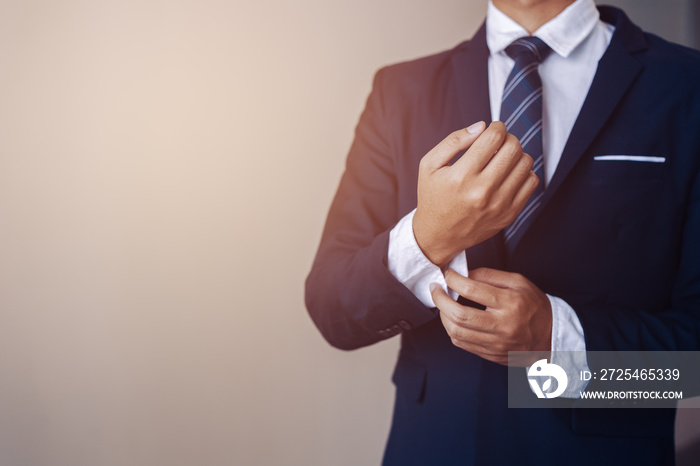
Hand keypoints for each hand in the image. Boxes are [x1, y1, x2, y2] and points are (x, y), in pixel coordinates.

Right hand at [413, 121, 538, 266]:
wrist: (438, 235)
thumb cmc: (433, 196)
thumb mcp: (429, 165)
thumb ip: (454, 141)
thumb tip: (482, 126)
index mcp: (461, 176)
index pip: (493, 138)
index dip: (496, 127)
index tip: (493, 129)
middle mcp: (482, 191)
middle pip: (513, 148)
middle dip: (508, 138)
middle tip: (499, 143)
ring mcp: (499, 205)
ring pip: (525, 163)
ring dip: (516, 155)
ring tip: (503, 159)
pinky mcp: (509, 214)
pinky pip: (532, 182)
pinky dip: (523, 173)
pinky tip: (508, 175)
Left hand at [430, 268, 551, 365]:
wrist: (551, 336)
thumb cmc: (534, 306)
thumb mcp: (518, 282)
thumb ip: (489, 276)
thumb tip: (463, 274)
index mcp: (510, 303)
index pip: (472, 289)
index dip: (453, 279)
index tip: (447, 274)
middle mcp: (502, 326)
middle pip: (459, 315)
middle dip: (440, 299)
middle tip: (435, 289)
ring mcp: (496, 343)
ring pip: (456, 332)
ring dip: (443, 315)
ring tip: (442, 303)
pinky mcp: (491, 355)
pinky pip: (462, 344)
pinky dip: (452, 329)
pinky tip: (452, 319)